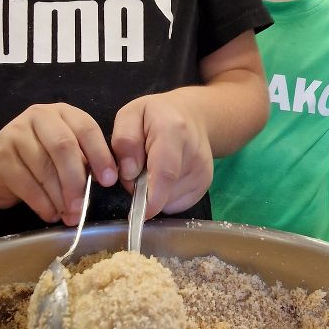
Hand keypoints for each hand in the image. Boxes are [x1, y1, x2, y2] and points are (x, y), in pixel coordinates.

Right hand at [0, 104, 116, 224]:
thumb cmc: (38, 160)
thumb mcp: (65, 154)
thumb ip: (84, 161)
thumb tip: (105, 181)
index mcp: (62, 113)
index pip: (86, 128)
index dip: (100, 155)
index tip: (109, 181)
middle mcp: (38, 116)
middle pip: (64, 147)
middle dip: (76, 181)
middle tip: (83, 206)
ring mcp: (15, 134)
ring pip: (45, 168)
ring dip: (60, 198)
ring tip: (69, 216)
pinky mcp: (0, 157)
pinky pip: (26, 184)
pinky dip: (42, 204)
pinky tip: (50, 214)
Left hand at [111, 91, 212, 218]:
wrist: (193, 116)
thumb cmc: (155, 116)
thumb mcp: (131, 115)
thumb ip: (124, 140)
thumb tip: (129, 173)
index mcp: (173, 131)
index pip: (166, 172)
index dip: (152, 197)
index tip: (140, 212)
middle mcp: (194, 153)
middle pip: (164, 190)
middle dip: (142, 191)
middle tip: (136, 171)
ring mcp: (203, 172)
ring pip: (169, 200)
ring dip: (152, 194)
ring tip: (152, 169)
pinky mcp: (205, 185)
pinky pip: (176, 204)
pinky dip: (164, 197)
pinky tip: (164, 177)